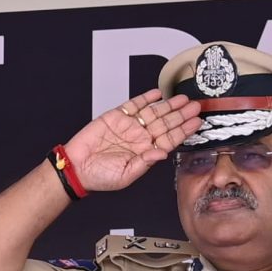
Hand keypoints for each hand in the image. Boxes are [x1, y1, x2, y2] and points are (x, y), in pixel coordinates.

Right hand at [61, 90, 202, 194]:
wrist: (75, 168)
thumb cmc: (98, 176)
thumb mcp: (126, 175)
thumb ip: (146, 162)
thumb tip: (163, 152)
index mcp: (144, 152)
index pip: (169, 139)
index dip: (183, 130)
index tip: (196, 123)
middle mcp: (139, 138)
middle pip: (165, 123)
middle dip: (181, 114)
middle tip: (196, 106)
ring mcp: (128, 126)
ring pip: (153, 112)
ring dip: (168, 105)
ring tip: (182, 99)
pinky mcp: (116, 116)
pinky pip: (134, 105)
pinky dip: (145, 98)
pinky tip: (157, 94)